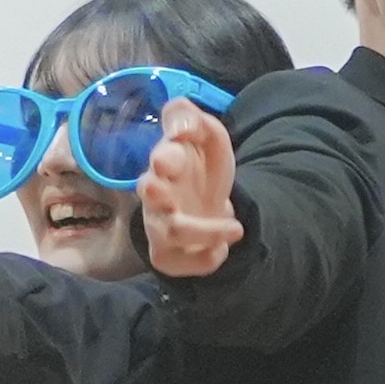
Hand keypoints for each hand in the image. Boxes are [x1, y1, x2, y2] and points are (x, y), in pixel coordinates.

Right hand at [136, 103, 237, 278]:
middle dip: (157, 192)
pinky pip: (185, 263)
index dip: (168, 150)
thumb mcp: (208, 137)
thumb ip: (193, 120)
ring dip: (207, 232)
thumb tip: (182, 129)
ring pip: (173, 232)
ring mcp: (159, 225)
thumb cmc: (202, 169)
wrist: (209, 207)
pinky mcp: (167, 255)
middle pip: (148, 191)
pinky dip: (209, 257)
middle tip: (166, 190)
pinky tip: (223, 246)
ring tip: (236, 229)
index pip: (162, 153)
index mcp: (166, 161)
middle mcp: (156, 194)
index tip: (182, 139)